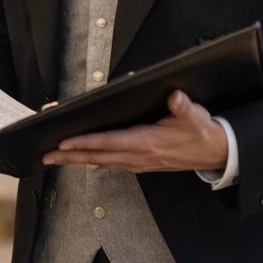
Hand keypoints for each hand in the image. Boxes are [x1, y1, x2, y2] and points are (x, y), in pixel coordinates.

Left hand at [41, 90, 228, 172]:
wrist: (216, 153)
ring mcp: (139, 162)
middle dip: (70, 155)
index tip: (64, 143)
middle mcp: (139, 156)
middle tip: (47, 155)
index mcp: (147, 143)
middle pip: (97, 156)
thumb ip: (183, 107)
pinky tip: (85, 161)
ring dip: (78, 160)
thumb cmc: (202, 132)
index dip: (85, 143)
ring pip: (102, 162)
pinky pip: (112, 164)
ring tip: (57, 158)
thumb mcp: (196, 117)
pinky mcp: (142, 164)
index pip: (108, 142)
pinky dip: (95, 161)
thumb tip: (175, 97)